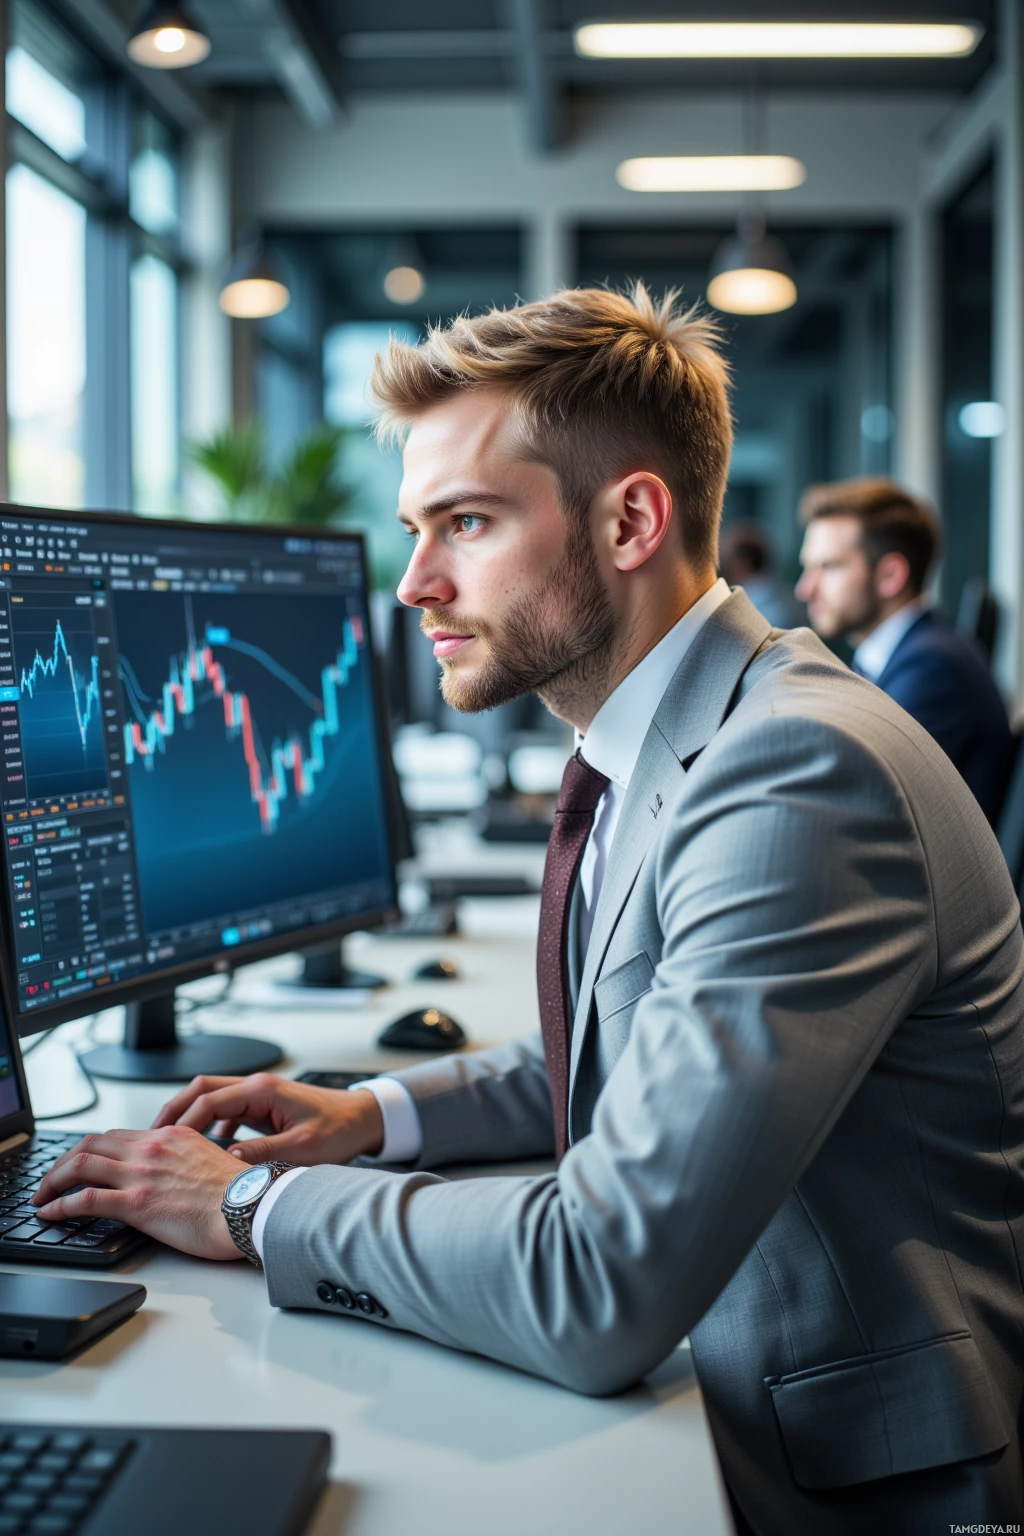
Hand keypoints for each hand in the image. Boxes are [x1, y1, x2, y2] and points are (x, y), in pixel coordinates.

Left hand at [32, 1127, 241, 1260]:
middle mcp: (152, 1148)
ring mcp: (142, 1174)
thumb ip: (188, 1161)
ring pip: (80, 1165)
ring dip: (53, 1180)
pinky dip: (60, 1205)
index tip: (82, 1163)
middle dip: (64, 1161)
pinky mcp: (137, 1203)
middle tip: (52, 1178)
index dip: (92, 1149)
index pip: (118, 1135)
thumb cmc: (242, 1194)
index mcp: (172, 1136)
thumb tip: (178, 1176)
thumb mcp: (213, 1162)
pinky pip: (85, 1199)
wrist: (253, 1207)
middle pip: (92, 1143)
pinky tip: (51, 1213)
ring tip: (41, 1196)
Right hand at [150, 1073, 384, 1165]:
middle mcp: (258, 1086)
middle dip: (175, 1111)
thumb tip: (226, 1161)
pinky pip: (226, 1110)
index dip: (183, 1121)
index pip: (209, 1098)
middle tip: (153, 1137)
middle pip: (202, 1090)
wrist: (365, 1119)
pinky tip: (205, 1149)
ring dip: (190, 1117)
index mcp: (263, 1090)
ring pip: (212, 1098)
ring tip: (171, 1145)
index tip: (165, 1143)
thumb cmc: (341, 1129)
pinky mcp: (264, 1106)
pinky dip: (210, 1125)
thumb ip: (263, 1153)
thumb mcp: (302, 1147)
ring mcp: (260, 1095)